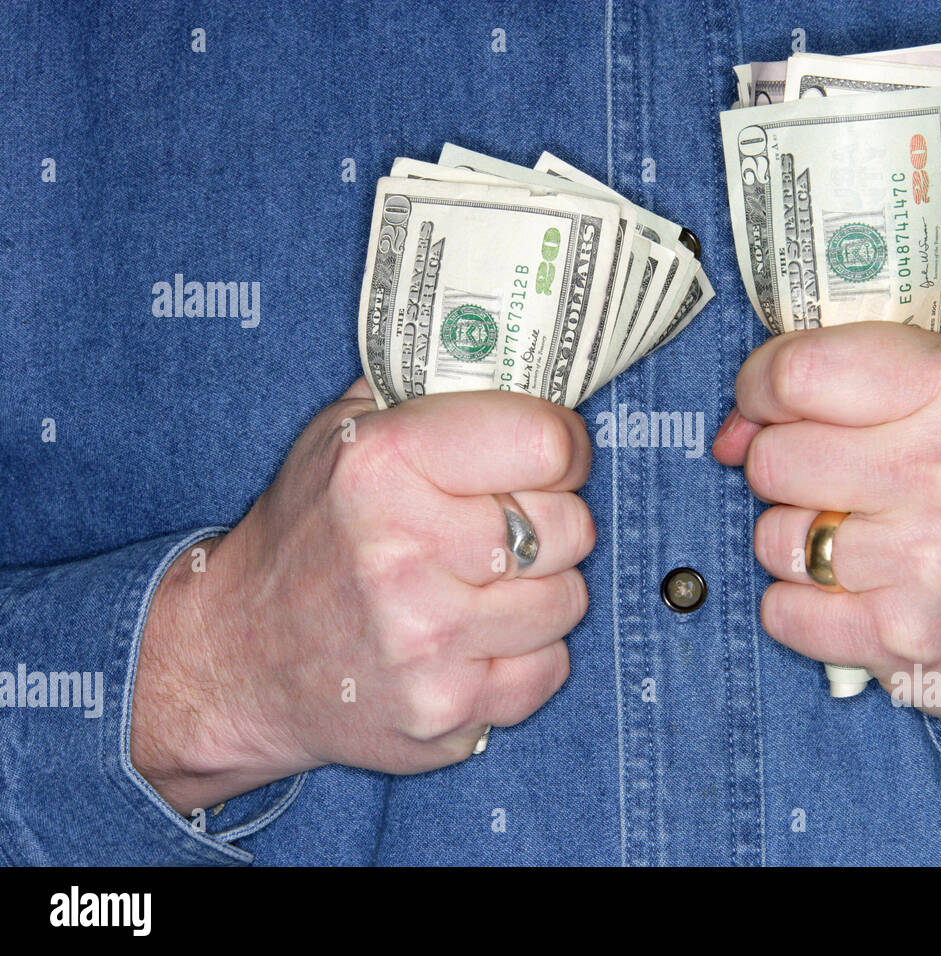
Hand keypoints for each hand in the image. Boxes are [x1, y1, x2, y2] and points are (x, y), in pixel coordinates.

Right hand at [132, 381, 594, 812]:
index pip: (547, 441)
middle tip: (499, 529)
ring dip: (539, 592)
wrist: (240, 660)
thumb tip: (525, 351)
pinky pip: (551, 668)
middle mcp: (402, 553)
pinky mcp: (445, 710)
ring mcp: (425, 640)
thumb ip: (430, 384)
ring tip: (478, 587)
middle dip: (550, 522)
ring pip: (569, 600)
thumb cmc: (310, 535)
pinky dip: (525, 655)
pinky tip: (474, 640)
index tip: (547, 459)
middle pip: (571, 525)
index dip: (562, 448)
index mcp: (383, 465)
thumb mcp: (345, 432)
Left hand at [713, 322, 940, 741]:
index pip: (796, 374)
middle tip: (834, 485)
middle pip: (772, 461)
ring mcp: (923, 563)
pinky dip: (805, 608)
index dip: (758, 390)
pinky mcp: (903, 641)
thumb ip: (850, 383)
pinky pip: (783, 613)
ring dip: (798, 544)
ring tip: (860, 544)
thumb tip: (734, 429)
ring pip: (772, 540)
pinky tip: (860, 595)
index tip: (761, 409)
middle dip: (784, 472)